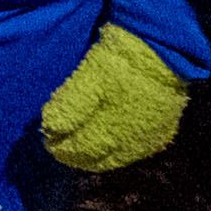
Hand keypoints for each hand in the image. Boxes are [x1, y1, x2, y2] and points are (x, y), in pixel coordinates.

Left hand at [38, 25, 188, 171]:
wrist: (161, 52)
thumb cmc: (119, 63)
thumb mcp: (89, 78)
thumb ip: (70, 105)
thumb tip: (51, 127)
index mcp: (110, 128)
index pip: (79, 148)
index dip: (61, 147)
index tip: (47, 140)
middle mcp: (130, 141)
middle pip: (97, 157)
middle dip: (74, 155)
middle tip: (57, 147)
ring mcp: (148, 140)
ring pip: (116, 158)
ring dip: (95, 157)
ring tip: (78, 151)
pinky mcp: (162, 134)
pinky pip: (136, 152)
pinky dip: (117, 153)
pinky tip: (108, 148)